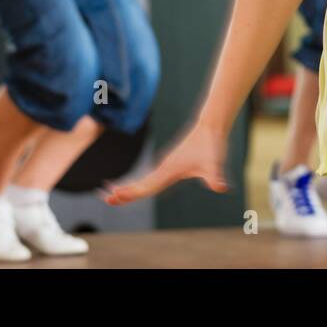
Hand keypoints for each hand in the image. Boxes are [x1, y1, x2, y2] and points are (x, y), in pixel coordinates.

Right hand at [103, 124, 229, 204]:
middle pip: (141, 184)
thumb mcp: (214, 165)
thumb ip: (215, 177)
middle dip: (124, 192)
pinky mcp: (170, 164)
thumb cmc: (211, 146)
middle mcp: (164, 168)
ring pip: (144, 180)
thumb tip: (221, 187)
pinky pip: (151, 177)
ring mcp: (166, 166)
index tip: (114, 197)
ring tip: (113, 194)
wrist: (210, 127)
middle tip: (105, 199)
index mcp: (169, 171)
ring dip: (129, 188)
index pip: (146, 186)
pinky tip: (138, 187)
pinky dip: (140, 183)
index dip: (131, 193)